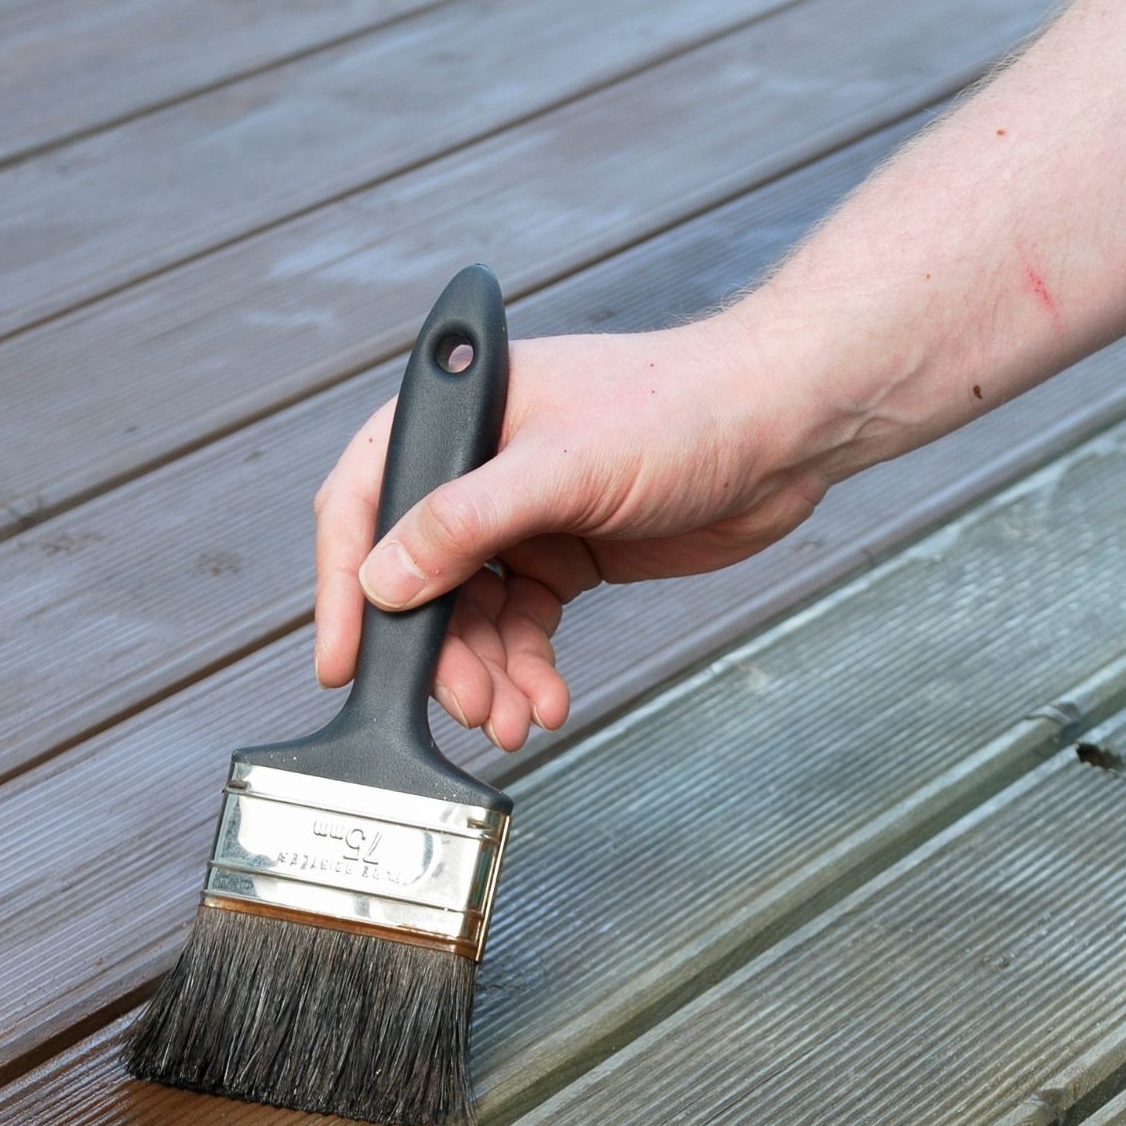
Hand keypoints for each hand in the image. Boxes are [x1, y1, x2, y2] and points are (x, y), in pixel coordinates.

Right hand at [312, 316, 842, 750]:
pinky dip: (529, 668)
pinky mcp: (565, 554)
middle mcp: (478, 465)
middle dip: (440, 650)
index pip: (366, 500)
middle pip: (420, 575)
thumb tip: (386, 580)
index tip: (343, 657)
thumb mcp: (563, 466)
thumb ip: (466, 524)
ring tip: (512, 718)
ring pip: (474, 613)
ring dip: (487, 672)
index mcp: (459, 413)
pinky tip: (545, 700)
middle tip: (464, 704)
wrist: (782, 427)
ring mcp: (521, 513)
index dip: (343, 582)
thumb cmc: (682, 407)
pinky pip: (524, 626)